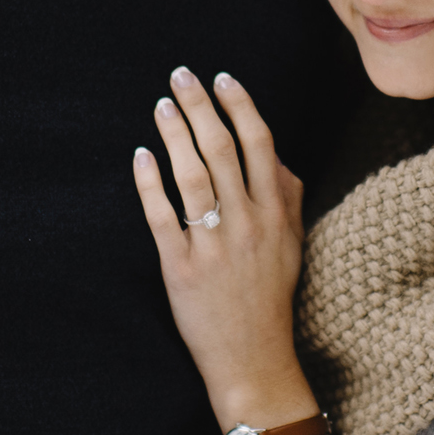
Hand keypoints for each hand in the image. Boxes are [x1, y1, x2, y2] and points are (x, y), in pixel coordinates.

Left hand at [133, 69, 316, 430]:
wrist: (254, 359)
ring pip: (193, 176)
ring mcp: (214, 246)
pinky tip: (140, 155)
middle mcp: (247, 224)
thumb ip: (287, 195)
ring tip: (161, 105)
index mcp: (276, 213)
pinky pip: (162, 216)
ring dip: (175, 134)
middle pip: (223, 149)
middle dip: (202, 106)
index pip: (260, 144)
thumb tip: (273, 153)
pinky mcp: (181, 269)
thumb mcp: (292, 243)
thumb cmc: (270, 297)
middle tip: (180, 75)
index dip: (240, 105)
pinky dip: (150, 182)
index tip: (221, 78)